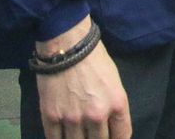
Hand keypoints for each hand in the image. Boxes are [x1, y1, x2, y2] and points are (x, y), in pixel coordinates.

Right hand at [35, 18, 130, 138]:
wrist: (66, 45)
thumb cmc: (94, 59)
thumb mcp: (114, 82)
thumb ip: (114, 108)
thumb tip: (110, 128)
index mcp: (116, 104)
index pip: (122, 136)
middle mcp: (97, 115)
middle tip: (93, 134)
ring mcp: (73, 118)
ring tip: (78, 135)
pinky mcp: (51, 117)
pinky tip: (62, 136)